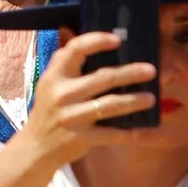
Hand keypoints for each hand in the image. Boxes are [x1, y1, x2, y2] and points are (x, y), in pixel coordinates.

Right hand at [20, 31, 156, 168]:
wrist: (36, 146)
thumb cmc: (49, 109)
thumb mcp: (50, 83)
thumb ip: (68, 65)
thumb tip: (95, 41)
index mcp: (54, 75)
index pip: (75, 50)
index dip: (96, 41)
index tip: (117, 40)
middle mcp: (61, 94)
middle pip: (101, 78)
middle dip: (129, 73)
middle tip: (151, 70)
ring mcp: (71, 117)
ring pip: (109, 105)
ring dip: (133, 101)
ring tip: (151, 98)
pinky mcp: (80, 138)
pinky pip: (110, 134)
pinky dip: (128, 133)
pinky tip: (142, 130)